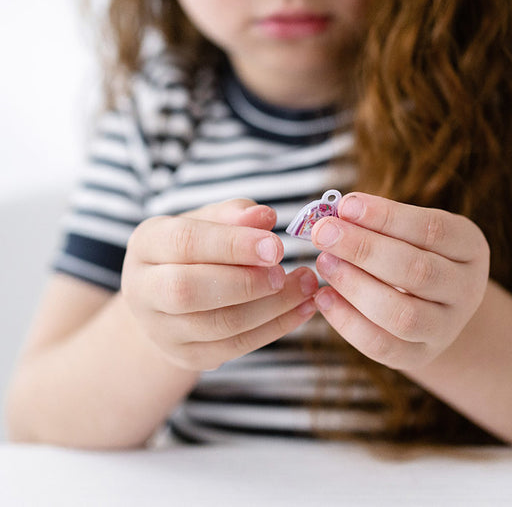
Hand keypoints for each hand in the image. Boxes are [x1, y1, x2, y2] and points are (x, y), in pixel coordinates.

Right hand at [122, 199, 317, 370]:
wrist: (169, 298)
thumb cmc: (196, 248)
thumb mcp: (208, 221)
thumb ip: (234, 215)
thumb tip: (266, 216)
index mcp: (146, 245)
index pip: (185, 243)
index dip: (233, 245)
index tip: (276, 245)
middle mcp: (143, 290)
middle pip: (188, 291)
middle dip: (246, 282)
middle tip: (286, 272)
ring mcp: (161, 330)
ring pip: (219, 324)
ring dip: (272, 307)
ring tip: (307, 286)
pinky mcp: (188, 357)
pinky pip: (236, 347)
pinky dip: (276, 327)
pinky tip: (303, 309)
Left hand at [311, 193, 489, 372]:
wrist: (433, 305)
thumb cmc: (412, 252)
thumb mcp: (409, 231)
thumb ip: (378, 221)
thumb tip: (335, 214)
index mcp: (470, 247)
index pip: (433, 230)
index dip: (387, 217)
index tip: (346, 206)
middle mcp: (467, 290)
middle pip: (418, 271)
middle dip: (364, 249)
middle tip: (324, 233)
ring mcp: (446, 328)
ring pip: (402, 315)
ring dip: (355, 286)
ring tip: (324, 262)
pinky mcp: (419, 357)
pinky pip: (382, 346)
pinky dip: (347, 322)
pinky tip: (323, 296)